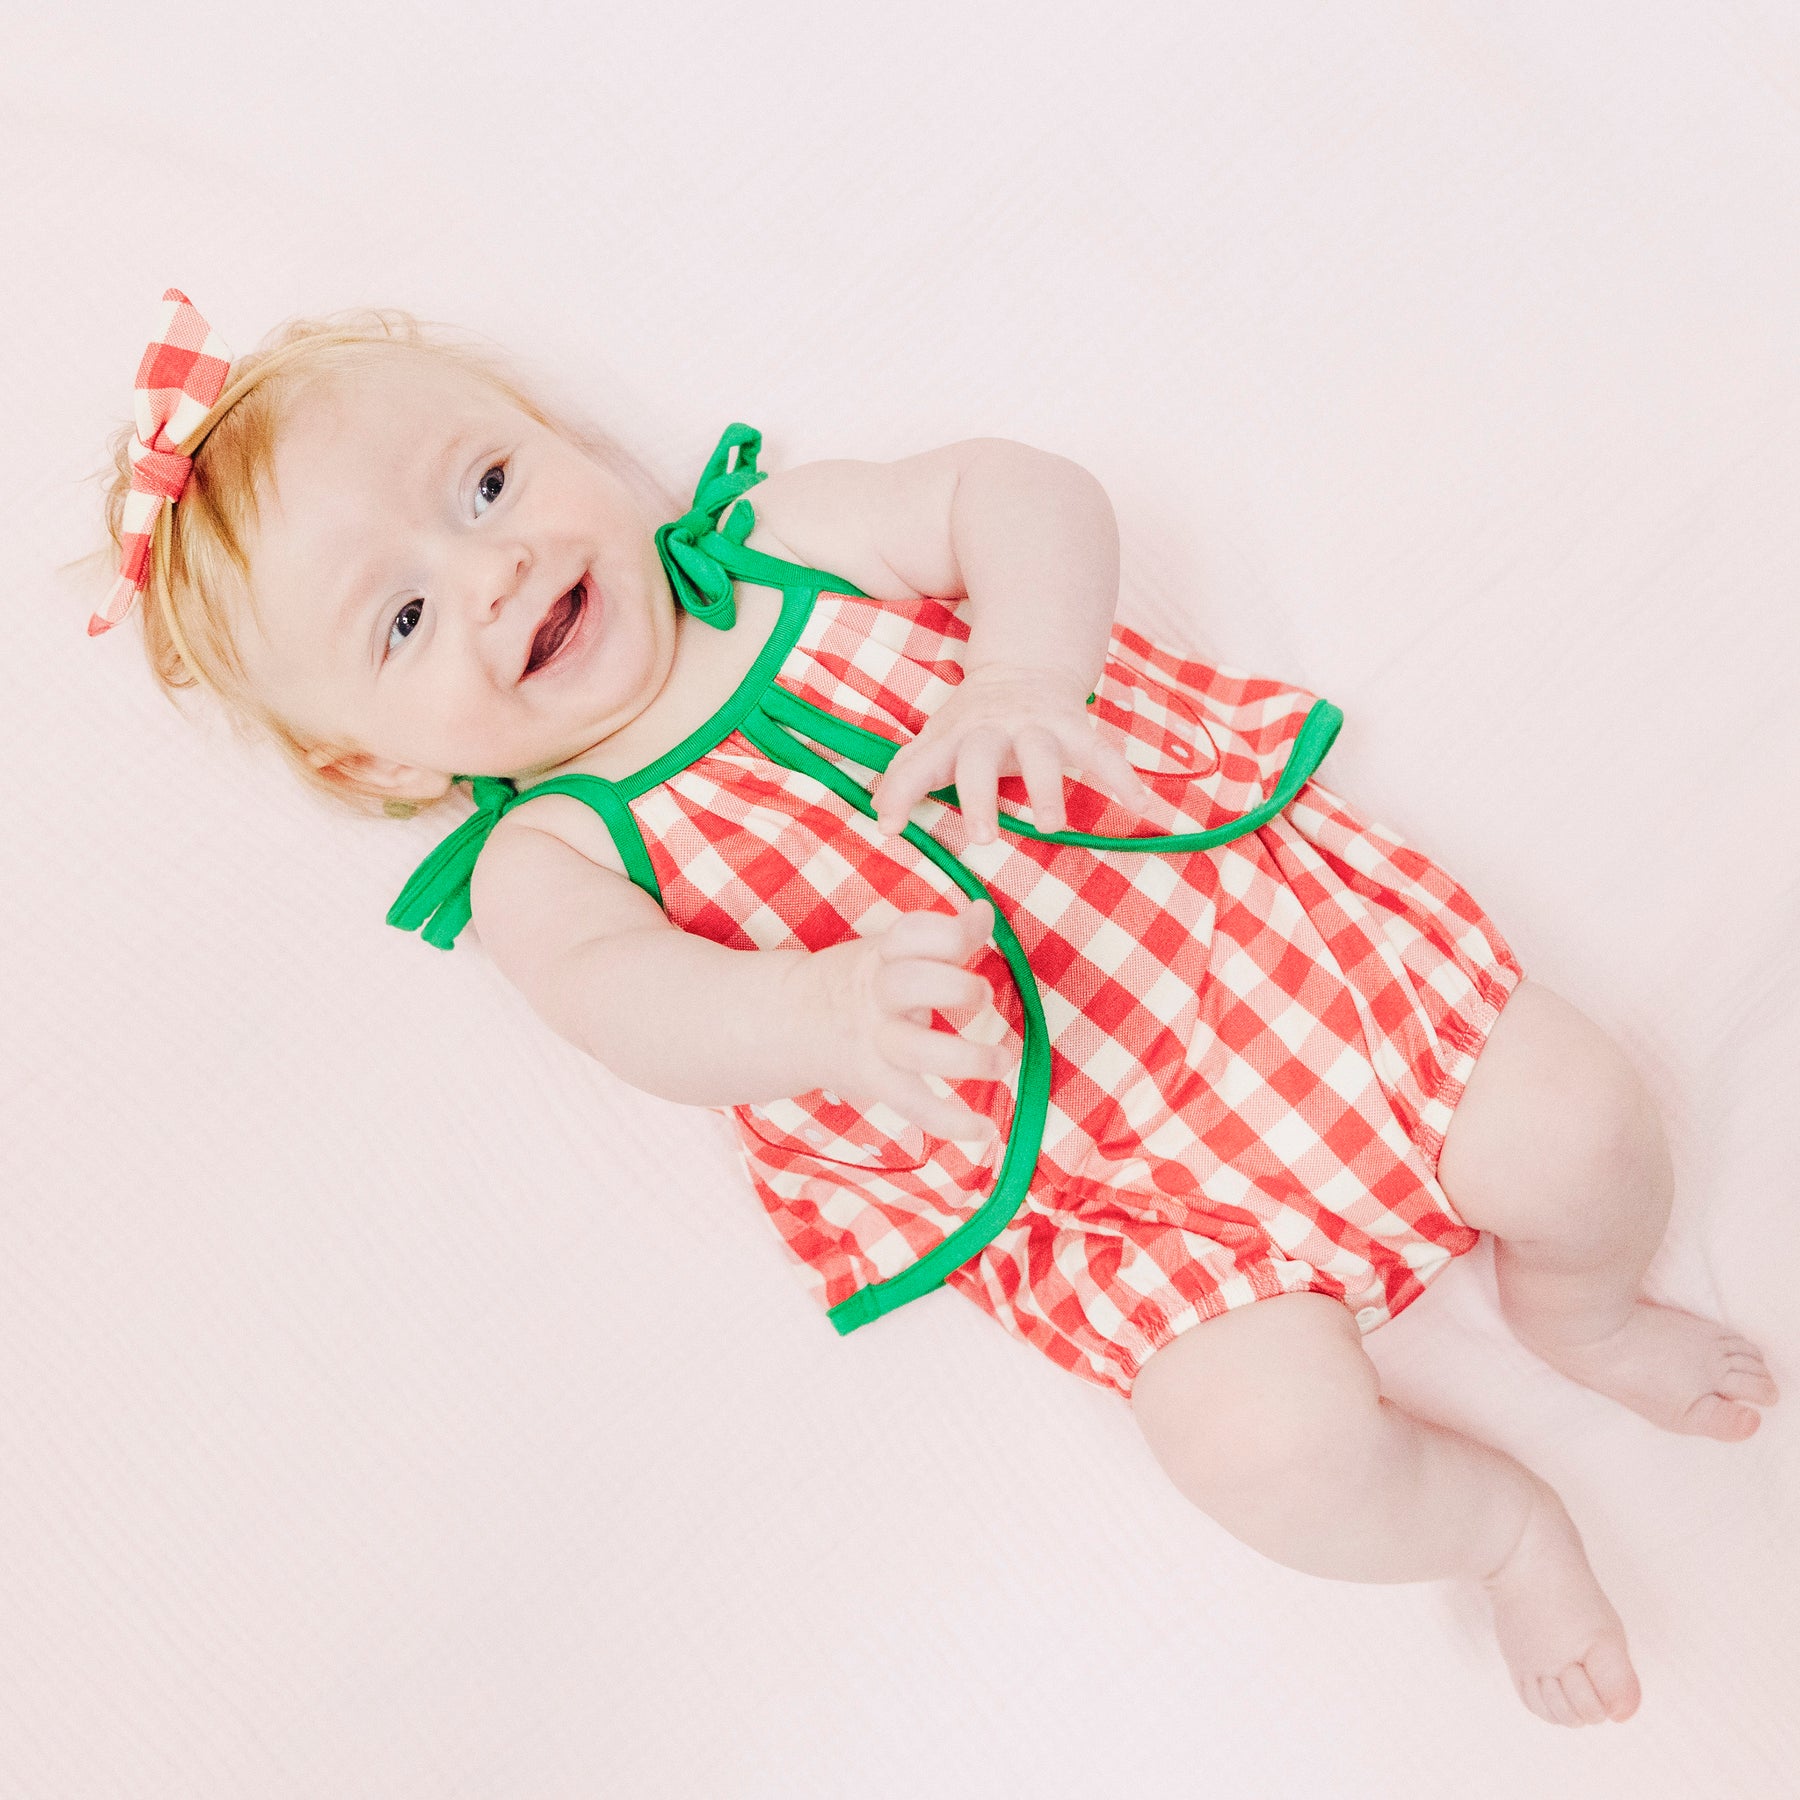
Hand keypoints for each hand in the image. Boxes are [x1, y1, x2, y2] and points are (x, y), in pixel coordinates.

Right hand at [804, 897, 1006, 1144]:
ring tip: (1003, 1059)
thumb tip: (984, 912)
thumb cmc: (864, 979)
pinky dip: (950, 1122)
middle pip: (911, 985)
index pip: (913, 933)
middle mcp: (878, 995)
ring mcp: (875, 1041)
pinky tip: (986, 1130)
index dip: (948, 933)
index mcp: (883, 955)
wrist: (791, 1020)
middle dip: (955, 986)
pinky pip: (914, 1106)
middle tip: (982, 995)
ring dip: (966, 1057)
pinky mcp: (876, 1080)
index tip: (972, 933)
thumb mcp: (895, 949)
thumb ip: (946, 935)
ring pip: (917, 1051)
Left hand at [871, 662, 1163, 842]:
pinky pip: (1102, 752)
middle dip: (980, 796)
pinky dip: (1122, 777)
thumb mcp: (937, 741)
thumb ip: (908, 778)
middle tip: (982, 838)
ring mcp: (1036, 727)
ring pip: (1042, 754)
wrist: (1025, 666)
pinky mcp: (1075, 728)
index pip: (919, 763)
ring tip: (1052, 826)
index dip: (901, 792)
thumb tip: (882, 820)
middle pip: (981, 758)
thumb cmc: (972, 722)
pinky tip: (1141, 804)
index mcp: (953, 736)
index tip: (890, 827)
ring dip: (1048, 789)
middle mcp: (992, 729)